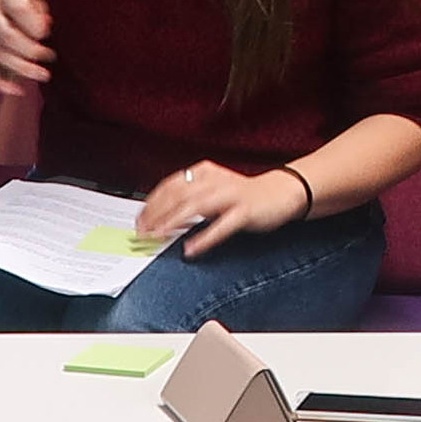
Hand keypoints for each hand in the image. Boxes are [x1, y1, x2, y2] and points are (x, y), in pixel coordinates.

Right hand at [0, 0, 52, 92]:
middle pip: (8, 36)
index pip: (16, 7)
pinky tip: (19, 90)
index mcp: (1, 1)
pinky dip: (3, 86)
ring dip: (25, 69)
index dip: (31, 21)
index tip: (43, 34)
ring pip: (1, 57)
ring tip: (44, 75)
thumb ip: (36, 10)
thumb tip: (46, 24)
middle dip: (31, 49)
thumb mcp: (18, 2)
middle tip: (49, 55)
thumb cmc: (3, 15)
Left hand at [143, 159, 302, 258]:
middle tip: (143, 232)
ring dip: (174, 222)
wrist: (281, 192)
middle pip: (178, 194)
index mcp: (204, 172)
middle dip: (157, 214)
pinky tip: (191, 249)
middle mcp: (215, 180)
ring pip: (196, 206)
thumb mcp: (213, 189)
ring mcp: (231, 195)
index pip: (170, 185)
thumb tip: (159, 216)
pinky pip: (222, 226)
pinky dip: (204, 238)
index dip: (151, 203)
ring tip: (159, 236)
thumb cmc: (243, 194)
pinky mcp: (245, 211)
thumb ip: (189, 198)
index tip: (139, 221)